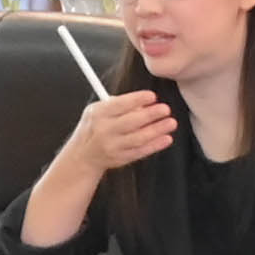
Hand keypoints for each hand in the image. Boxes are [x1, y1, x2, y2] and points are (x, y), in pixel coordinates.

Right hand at [58, 88, 178, 179]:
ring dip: (157, 130)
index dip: (137, 99)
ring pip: (138, 138)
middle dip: (151, 115)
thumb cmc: (95, 127)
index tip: (152, 96)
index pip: (119, 104)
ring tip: (171, 123)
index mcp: (98, 114)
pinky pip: (141, 151)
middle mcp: (104, 130)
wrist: (83, 155)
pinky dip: (155, 145)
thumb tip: (144, 103)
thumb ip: (118, 104)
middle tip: (165, 109)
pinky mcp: (121, 158)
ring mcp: (113, 146)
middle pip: (131, 122)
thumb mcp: (98, 111)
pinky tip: (166, 138)